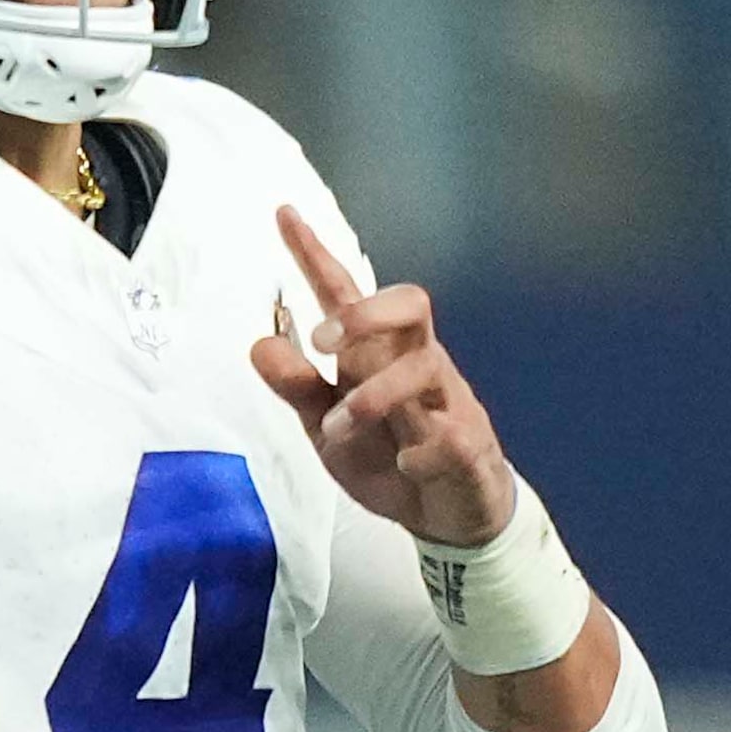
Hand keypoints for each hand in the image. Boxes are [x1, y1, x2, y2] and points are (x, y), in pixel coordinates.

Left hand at [249, 206, 515, 546]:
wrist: (444, 517)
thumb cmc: (384, 456)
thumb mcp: (325, 426)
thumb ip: (297, 386)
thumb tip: (258, 344)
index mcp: (375, 355)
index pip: (346, 293)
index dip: (315, 254)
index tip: (282, 214)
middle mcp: (416, 364)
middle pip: (411, 304)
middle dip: (367, 312)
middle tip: (324, 341)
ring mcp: (448, 402)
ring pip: (427, 367)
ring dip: (375, 396)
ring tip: (341, 427)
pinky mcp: (471, 446)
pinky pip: (454, 437)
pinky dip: (423, 452)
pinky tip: (406, 466)